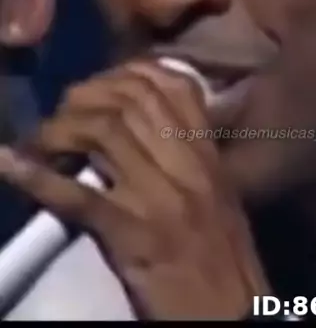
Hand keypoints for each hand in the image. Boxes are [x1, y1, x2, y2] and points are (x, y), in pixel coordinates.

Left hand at [0, 61, 269, 318]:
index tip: (101, 84)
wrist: (233, 318)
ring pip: (106, 132)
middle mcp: (188, 167)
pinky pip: (78, 196)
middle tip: (62, 111)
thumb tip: (138, 129)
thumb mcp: (219, 198)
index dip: (128, 73)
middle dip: (87, 96)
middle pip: (133, 100)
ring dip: (62, 129)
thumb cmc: (224, 262)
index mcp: (209, 157)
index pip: (173, 86)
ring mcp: (160, 197)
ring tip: (42, 141)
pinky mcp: (131, 233)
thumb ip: (187, 160)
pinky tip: (12, 163)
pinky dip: (37, 177)